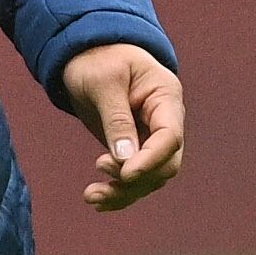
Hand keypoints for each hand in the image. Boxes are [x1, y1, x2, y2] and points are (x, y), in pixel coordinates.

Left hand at [58, 43, 185, 212]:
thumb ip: (117, 119)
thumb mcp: (103, 82)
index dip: (150, 159)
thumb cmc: (97, 59)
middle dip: (136, 178)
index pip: (170, 137)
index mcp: (165, 97)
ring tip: (91, 196)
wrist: (85, 53)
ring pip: (150, 178)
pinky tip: (97, 201)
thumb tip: (125, 160)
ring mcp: (151, 137)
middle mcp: (165, 120)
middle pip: (165, 163)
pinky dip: (118, 192)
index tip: (125, 174)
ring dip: (123, 192)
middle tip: (99, 168)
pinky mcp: (134, 149)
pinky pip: (134, 179)